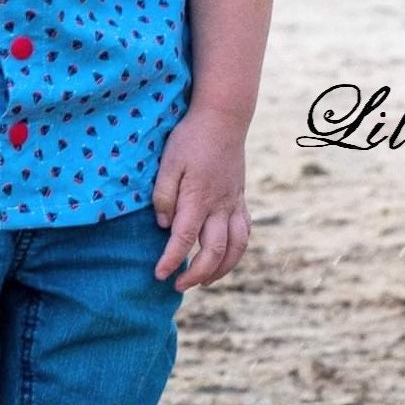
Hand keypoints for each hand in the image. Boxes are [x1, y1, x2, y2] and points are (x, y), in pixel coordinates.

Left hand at [152, 107, 252, 290]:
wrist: (223, 119)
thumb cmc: (190, 138)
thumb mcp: (168, 163)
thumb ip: (163, 195)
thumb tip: (163, 226)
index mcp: (198, 198)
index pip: (183, 240)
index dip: (171, 261)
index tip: (159, 275)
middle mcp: (220, 206)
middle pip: (213, 251)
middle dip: (196, 274)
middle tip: (178, 286)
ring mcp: (234, 203)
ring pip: (236, 247)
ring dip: (222, 269)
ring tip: (204, 281)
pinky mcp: (241, 198)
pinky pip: (245, 232)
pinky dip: (237, 250)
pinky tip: (225, 257)